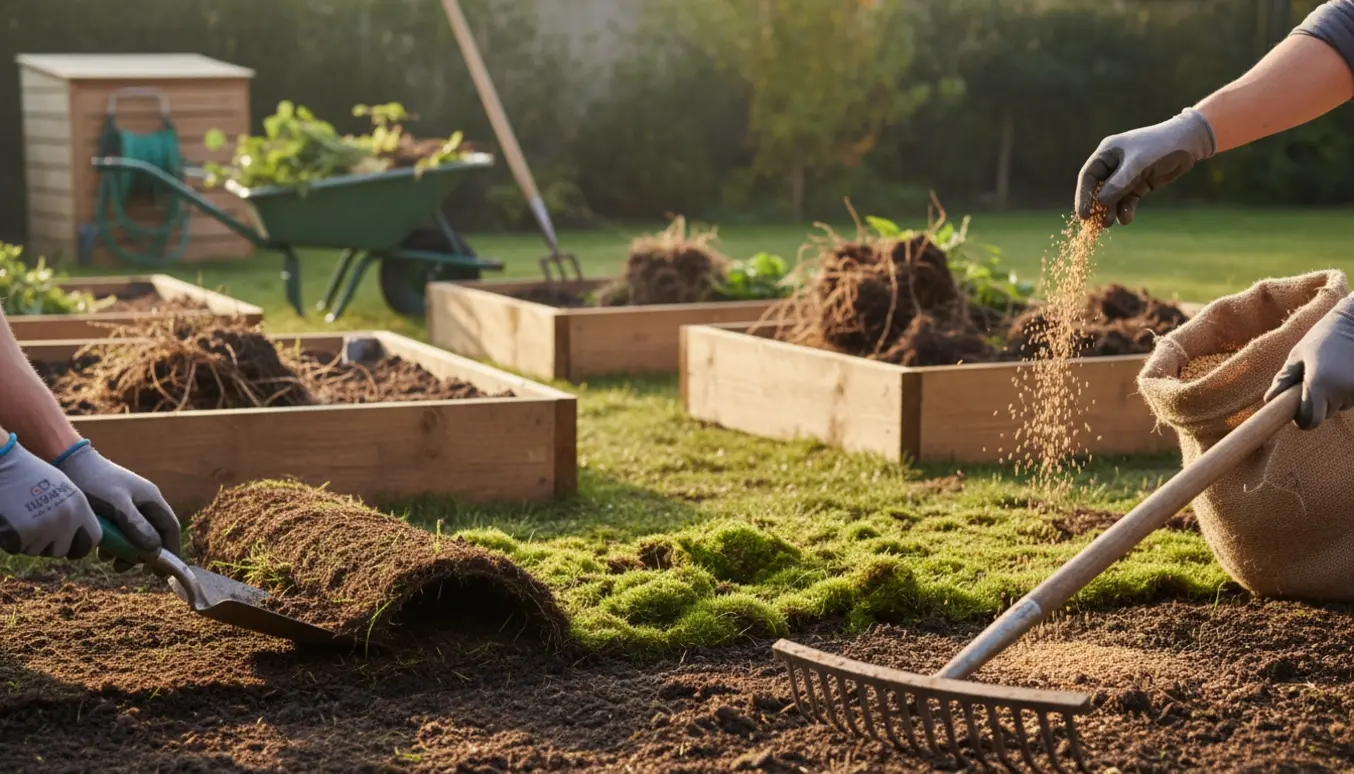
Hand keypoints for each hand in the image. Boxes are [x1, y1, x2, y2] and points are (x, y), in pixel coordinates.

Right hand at [0, 433, 100, 558]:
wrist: (3, 464)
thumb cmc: (29, 475)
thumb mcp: (62, 488)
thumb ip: (73, 511)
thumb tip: (81, 536)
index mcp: (80, 506)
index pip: (93, 539)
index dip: (81, 545)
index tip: (70, 546)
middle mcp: (67, 518)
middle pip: (63, 550)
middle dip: (49, 546)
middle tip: (36, 530)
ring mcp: (46, 526)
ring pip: (38, 551)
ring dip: (28, 541)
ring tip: (21, 518)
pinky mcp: (24, 533)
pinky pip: (18, 548)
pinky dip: (12, 540)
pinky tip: (10, 521)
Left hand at [53, 442, 179, 570]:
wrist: (70, 463)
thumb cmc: (95, 483)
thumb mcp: (116, 505)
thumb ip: (136, 525)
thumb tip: (154, 548)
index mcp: (152, 499)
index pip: (170, 528)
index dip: (170, 551)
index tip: (162, 572)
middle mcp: (145, 502)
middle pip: (153, 534)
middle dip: (140, 554)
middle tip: (122, 568)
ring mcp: (130, 504)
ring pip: (135, 533)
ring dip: (124, 550)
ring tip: (108, 561)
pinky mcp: (115, 507)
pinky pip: (121, 529)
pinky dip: (114, 542)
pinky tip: (101, 549)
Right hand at [1076, 107, 1216, 226]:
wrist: (1189, 143)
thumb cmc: (1160, 145)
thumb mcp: (1138, 163)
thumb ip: (1119, 183)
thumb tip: (1100, 203)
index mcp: (1107, 153)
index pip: (1088, 176)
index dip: (1083, 196)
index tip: (1083, 215)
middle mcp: (1113, 165)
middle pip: (1098, 189)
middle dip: (1097, 207)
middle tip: (1097, 224)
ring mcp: (1126, 175)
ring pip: (1113, 197)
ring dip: (1111, 211)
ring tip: (1109, 224)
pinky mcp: (1139, 184)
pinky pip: (1128, 200)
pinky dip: (1126, 209)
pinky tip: (1126, 219)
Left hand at [1263, 294, 1353, 429]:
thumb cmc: (1325, 335)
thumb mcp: (1298, 354)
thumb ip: (1284, 379)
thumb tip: (1270, 400)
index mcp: (1319, 383)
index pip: (1310, 420)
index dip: (1301, 419)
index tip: (1296, 411)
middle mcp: (1341, 391)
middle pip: (1325, 414)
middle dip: (1317, 403)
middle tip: (1315, 379)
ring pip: (1339, 406)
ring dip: (1333, 396)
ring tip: (1332, 370)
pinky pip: (1352, 398)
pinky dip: (1346, 391)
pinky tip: (1344, 370)